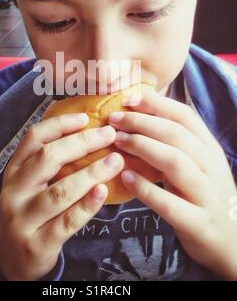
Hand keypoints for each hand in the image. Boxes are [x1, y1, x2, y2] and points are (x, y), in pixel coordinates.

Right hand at [0, 113, 123, 280]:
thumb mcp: (31, 182)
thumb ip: (52, 161)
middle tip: (109, 134)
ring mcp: (23, 218)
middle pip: (48, 158)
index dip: (60, 124)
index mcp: (14, 169)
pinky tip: (103, 191)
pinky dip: (86, 205)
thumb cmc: (31, 209)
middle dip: (82, 143)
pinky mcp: (37, 243)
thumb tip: (91, 132)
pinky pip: (66, 222)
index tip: (86, 117)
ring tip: (115, 161)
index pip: (34, 137)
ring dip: (91, 173)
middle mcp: (15, 190)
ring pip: (60, 191)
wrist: (13, 257)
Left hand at [109, 92, 236, 279]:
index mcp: (210, 148)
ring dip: (142, 147)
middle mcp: (211, 166)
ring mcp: (207, 195)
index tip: (128, 99)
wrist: (232, 240)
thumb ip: (175, 143)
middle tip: (114, 120)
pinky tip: (124, 178)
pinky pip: (169, 203)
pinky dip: (145, 188)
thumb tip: (140, 115)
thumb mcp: (197, 164)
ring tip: (117, 141)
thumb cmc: (203, 194)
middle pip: (176, 134)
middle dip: (141, 122)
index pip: (184, 116)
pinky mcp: (198, 222)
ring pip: (174, 162)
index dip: (155, 104)